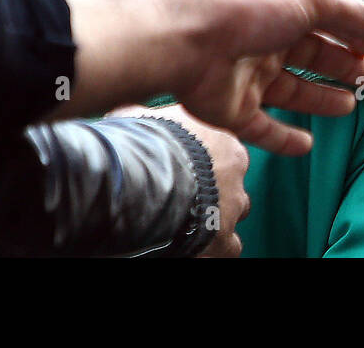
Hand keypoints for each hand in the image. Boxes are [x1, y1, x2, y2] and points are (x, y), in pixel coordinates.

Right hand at [116, 104, 248, 257]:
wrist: (148, 179)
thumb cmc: (146, 144)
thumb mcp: (142, 119)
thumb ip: (144, 118)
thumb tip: (127, 112)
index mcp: (224, 143)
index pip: (225, 154)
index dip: (205, 165)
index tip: (184, 170)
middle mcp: (236, 175)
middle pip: (232, 187)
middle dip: (214, 196)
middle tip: (184, 200)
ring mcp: (232, 209)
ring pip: (232, 218)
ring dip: (214, 223)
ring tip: (185, 226)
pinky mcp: (224, 240)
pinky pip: (227, 248)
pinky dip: (212, 250)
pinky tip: (190, 246)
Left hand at [148, 0, 363, 155]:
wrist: (187, 41)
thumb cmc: (250, 11)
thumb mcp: (310, 0)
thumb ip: (352, 15)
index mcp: (281, 9)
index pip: (324, 22)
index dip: (352, 34)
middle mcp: (265, 41)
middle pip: (311, 57)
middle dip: (341, 66)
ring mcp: (248, 77)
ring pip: (291, 93)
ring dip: (320, 100)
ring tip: (350, 105)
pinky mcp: (232, 111)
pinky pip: (263, 129)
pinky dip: (284, 139)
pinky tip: (308, 145)